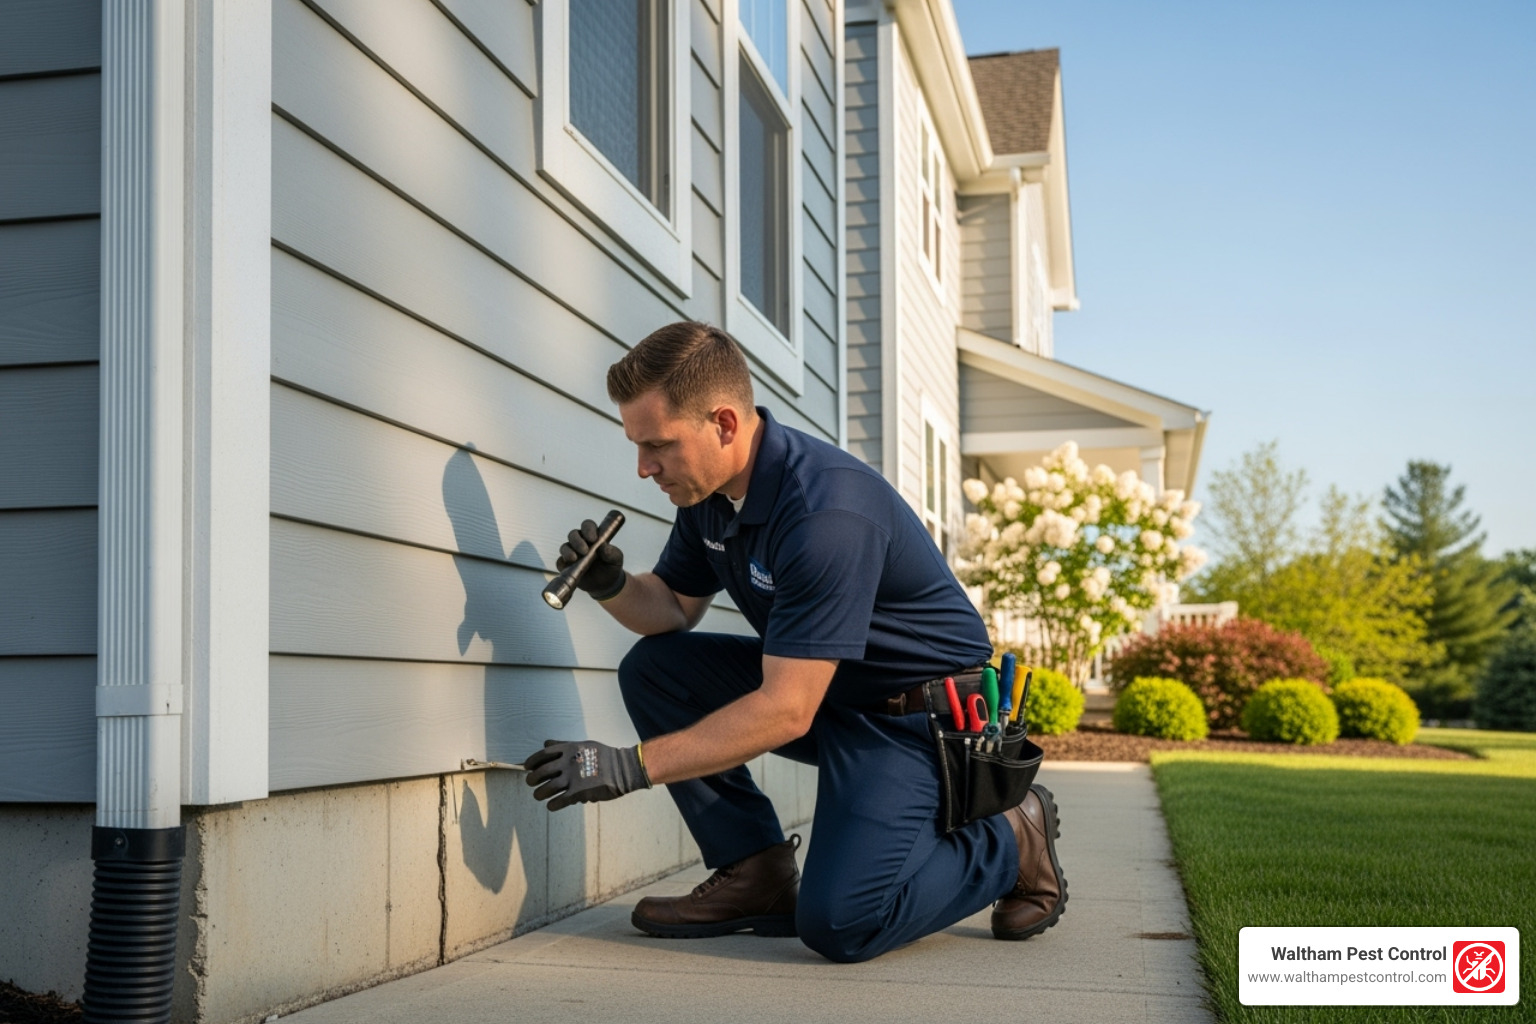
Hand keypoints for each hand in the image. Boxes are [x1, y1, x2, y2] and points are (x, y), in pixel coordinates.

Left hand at [524, 739, 651, 810]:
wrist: (623, 769)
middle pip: (541, 772)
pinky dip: (552, 805)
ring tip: (538, 796)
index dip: (532, 761)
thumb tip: (545, 743)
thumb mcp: (583, 744)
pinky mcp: (579, 793)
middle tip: (530, 783)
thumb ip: (563, 745)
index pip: (543, 754)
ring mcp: (573, 778)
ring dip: (539, 794)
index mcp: (569, 749)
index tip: (527, 767)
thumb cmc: (603, 756)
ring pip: (547, 789)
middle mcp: (568, 762)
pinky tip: (551, 805)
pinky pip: (559, 801)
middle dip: (532, 779)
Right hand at [557, 519, 625, 600]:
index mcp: (593, 536)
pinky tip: (568, 566)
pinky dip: (562, 563)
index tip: (594, 539)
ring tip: (575, 558)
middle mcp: (580, 542)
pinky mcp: (566, 566)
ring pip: (565, 547)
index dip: (588, 529)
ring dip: (568, 551)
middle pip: (573, 534)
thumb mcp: (616, 560)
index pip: (587, 526)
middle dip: (577, 541)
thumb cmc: (611, 567)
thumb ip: (612, 553)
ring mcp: (571, 553)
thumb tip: (603, 547)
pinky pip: (560, 562)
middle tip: (585, 551)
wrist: (605, 584)